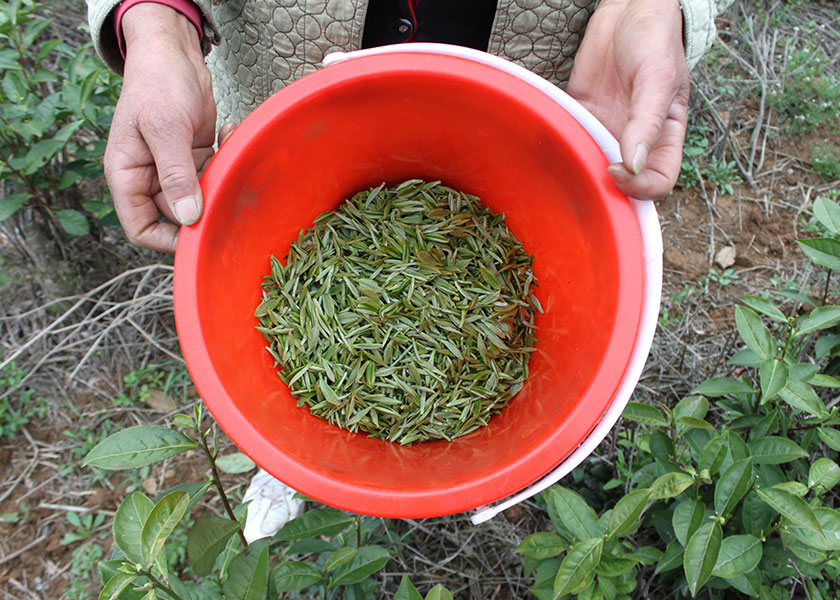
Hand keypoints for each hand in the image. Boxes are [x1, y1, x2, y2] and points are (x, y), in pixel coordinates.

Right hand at [104, 3, 215, 252]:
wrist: (173, 52)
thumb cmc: (158, 85)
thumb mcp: (165, 129)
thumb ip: (175, 174)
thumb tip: (189, 216)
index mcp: (128, 175)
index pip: (141, 227)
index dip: (167, 240)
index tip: (199, 236)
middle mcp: (150, 177)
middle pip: (177, 215)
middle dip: (204, 206)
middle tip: (225, 188)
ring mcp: (174, 168)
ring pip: (200, 197)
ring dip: (218, 182)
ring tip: (227, 152)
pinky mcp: (196, 156)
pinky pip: (213, 174)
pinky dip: (225, 160)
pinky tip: (229, 132)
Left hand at [567, 0, 688, 198]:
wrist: (629, 11)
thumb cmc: (655, 41)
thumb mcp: (658, 79)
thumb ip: (647, 122)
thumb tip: (635, 164)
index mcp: (663, 137)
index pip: (658, 181)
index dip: (640, 188)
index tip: (617, 169)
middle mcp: (634, 139)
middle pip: (622, 183)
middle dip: (605, 186)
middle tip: (587, 167)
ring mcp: (606, 128)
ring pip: (592, 165)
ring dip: (578, 166)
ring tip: (567, 153)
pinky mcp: (582, 114)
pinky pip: (569, 137)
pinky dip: (559, 141)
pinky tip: (552, 134)